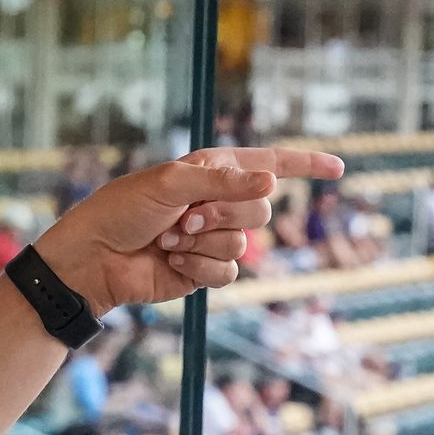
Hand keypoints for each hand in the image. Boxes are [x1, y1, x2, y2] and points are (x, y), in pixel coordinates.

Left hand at [33, 146, 345, 313]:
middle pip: (260, 207)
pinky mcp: (204, 270)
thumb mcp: (167, 183)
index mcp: (210, 171)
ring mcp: (212, 237)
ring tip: (168, 240)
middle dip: (222, 214)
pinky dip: (198, 268)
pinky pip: (228, 272)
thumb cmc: (120, 211)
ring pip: (244, 242)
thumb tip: (271, 181)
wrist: (94, 258)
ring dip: (203, 242)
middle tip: (182, 218)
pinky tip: (171, 263)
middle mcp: (216, 202)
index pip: (267, 163)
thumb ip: (221, 181)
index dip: (303, 164)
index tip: (339, 167)